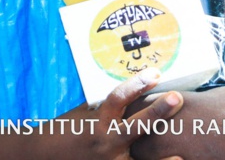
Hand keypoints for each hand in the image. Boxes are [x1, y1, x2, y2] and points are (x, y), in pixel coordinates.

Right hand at [60, 69, 184, 159]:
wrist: (43, 158)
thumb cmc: (65, 133)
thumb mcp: (83, 115)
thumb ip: (107, 109)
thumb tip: (134, 94)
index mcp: (97, 121)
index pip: (119, 98)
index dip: (137, 84)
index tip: (155, 72)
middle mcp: (105, 142)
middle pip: (136, 127)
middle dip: (157, 112)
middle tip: (176, 98)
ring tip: (182, 157)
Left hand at [132, 64, 224, 159]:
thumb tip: (224, 80)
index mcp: (190, 107)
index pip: (144, 105)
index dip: (140, 103)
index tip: (146, 98)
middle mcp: (186, 138)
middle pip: (140, 145)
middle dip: (140, 138)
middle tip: (149, 129)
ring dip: (158, 156)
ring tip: (169, 147)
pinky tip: (195, 155)